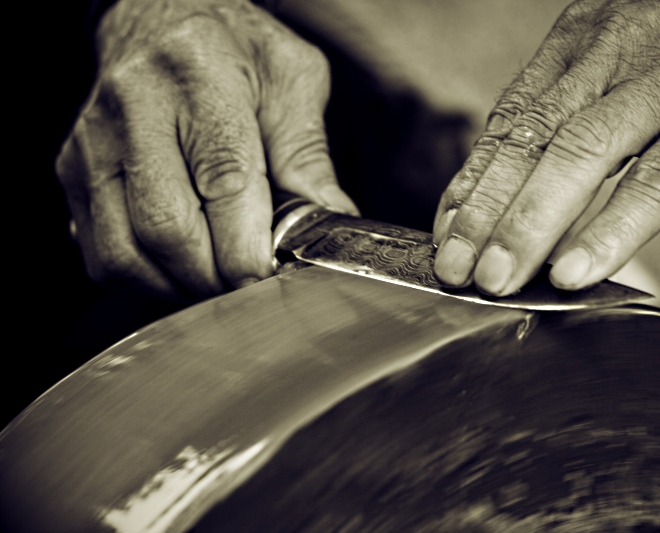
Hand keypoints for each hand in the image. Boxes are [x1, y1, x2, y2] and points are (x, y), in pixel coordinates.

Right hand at [56, 0, 356, 299]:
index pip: (223, 180)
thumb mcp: (292, 81)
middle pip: (166, 228)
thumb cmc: (232, 49)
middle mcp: (135, 107)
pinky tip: (179, 265)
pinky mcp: (72, 171)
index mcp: (201, 76)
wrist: (159, 15)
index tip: (269, 277)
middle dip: (215, 276)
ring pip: (125, 253)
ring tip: (215, 276)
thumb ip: (309, 154)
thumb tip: (329, 221)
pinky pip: (101, 254)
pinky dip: (145, 278)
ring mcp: (93, 143)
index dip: (246, 246)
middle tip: (248, 284)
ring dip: (178, 285)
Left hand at [432, 0, 659, 294]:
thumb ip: (568, 113)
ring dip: (529, 224)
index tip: (446, 233)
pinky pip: (658, 181)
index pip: (510, 119)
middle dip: (486, 213)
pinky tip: (575, 268)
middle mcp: (615, 55)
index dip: (472, 181)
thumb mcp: (622, 65)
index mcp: (583, 42)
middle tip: (456, 269)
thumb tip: (508, 184)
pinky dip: (611, 228)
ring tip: (498, 278)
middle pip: (532, 141)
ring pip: (581, 156)